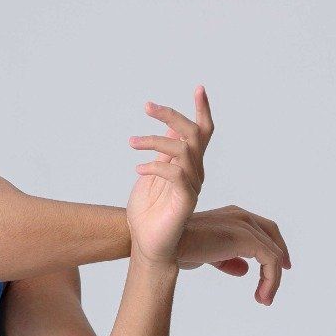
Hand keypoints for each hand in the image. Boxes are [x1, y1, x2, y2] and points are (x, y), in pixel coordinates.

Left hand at [126, 86, 212, 266]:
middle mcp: (195, 173)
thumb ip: (163, 153)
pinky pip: (175, 174)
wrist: (148, 247)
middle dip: (171, 115)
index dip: (203, 109)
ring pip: (183, 149)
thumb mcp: (152, 175)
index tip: (199, 87)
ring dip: (154, 140)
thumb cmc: (148, 214)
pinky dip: (155, 166)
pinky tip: (138, 168)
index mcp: (189, 165)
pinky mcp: (185, 200)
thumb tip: (169, 128)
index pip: (203, 132)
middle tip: (147, 107)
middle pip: (193, 134)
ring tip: (132, 142)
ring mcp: (192, 186)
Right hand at [178, 205, 291, 304]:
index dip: (271, 246)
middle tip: (277, 280)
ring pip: (273, 252)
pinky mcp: (246, 239)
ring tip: (265, 299)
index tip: (274, 269)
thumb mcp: (207, 255)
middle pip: (272, 234)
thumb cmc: (178, 248)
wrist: (166, 245)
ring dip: (273, 278)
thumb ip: (226, 260)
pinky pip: (270, 260)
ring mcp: (244, 226)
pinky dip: (271, 280)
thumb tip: (243, 270)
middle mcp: (240, 216)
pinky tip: (263, 296)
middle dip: (279, 258)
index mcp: (230, 216)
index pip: (260, 229)